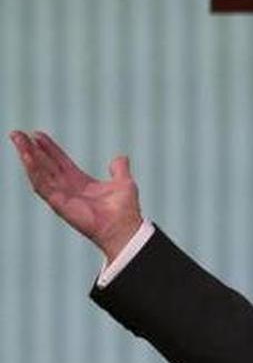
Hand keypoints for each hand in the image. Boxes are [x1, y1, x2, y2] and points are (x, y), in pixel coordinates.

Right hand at [9, 130, 142, 260]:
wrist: (124, 228)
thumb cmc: (125, 211)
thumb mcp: (123, 182)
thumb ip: (119, 169)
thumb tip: (121, 157)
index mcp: (81, 182)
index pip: (60, 162)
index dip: (49, 148)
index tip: (37, 134)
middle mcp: (68, 189)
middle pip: (45, 165)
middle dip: (31, 149)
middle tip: (17, 134)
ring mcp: (62, 196)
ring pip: (39, 173)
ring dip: (27, 157)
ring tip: (18, 141)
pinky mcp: (58, 204)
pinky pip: (42, 185)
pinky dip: (34, 172)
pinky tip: (27, 158)